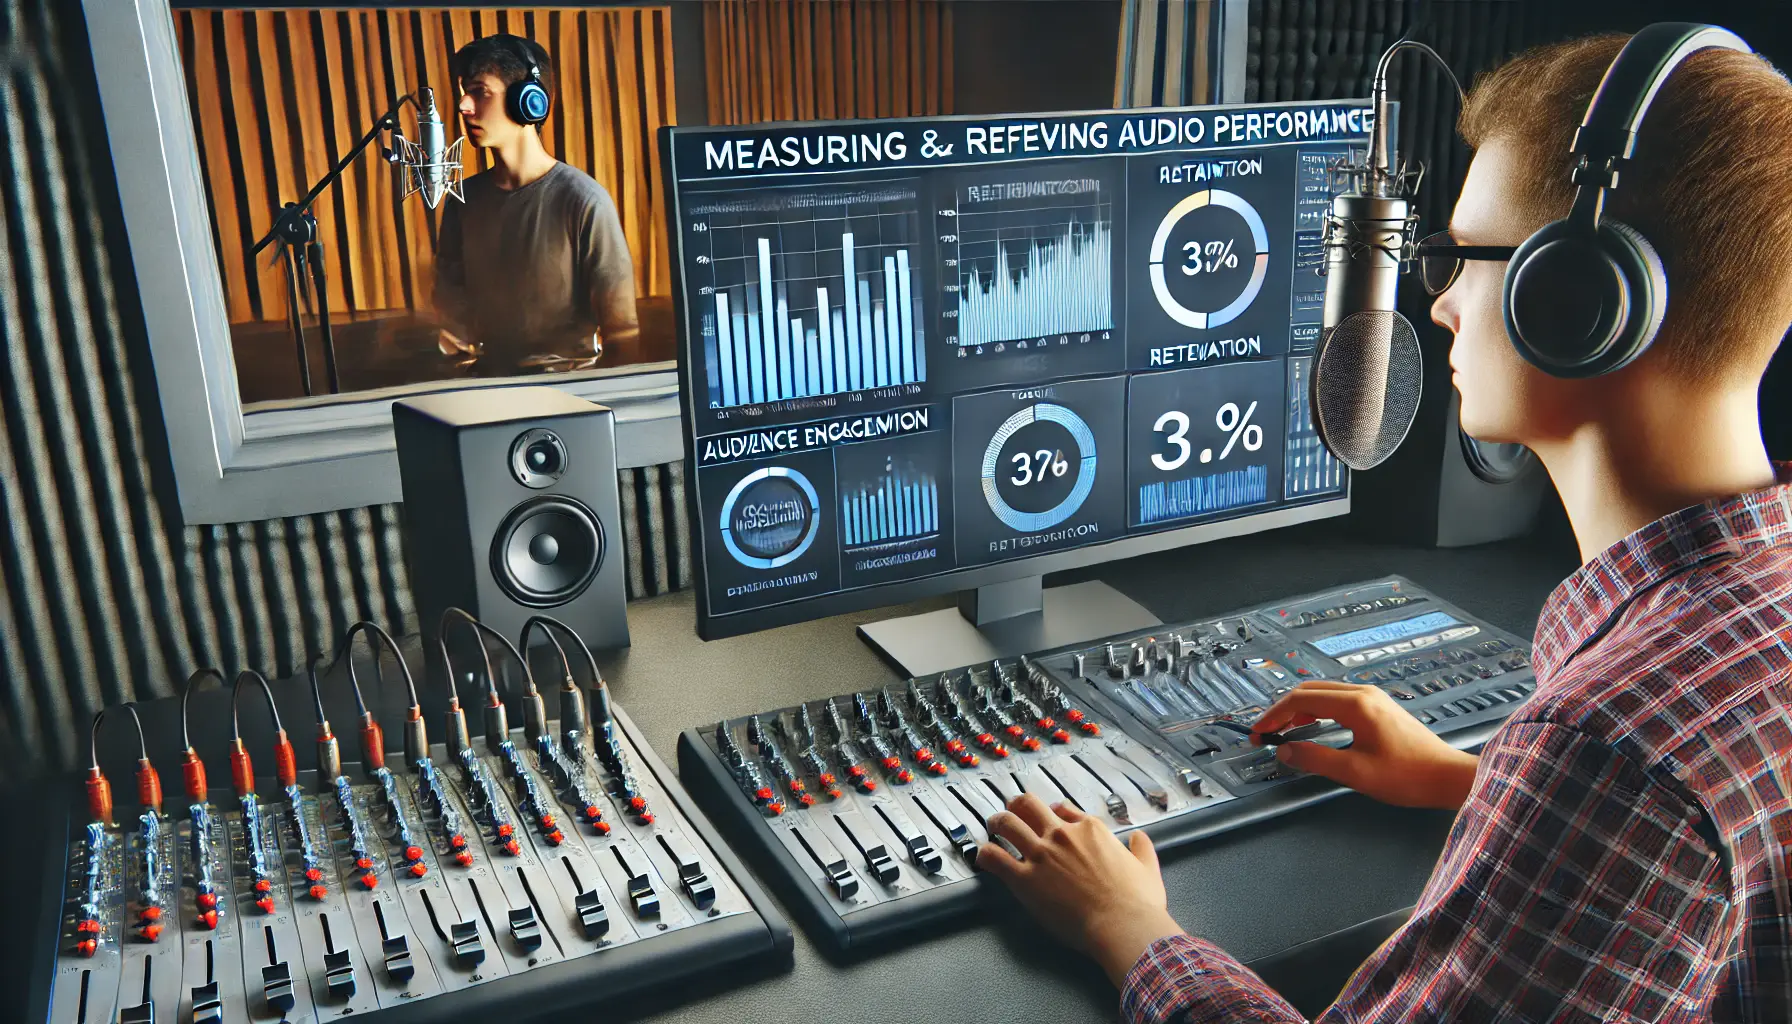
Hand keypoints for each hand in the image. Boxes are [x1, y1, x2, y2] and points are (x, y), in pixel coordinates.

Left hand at [977, 793, 1182, 986]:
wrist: (1122, 924)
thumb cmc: (1136, 901)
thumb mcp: (1147, 867)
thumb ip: (1142, 849)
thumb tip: (1140, 839)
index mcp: (1090, 829)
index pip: (1063, 809)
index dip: (1052, 812)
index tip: (1048, 817)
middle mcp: (1062, 835)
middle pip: (1028, 805)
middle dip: (1016, 806)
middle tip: (1010, 813)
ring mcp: (1041, 854)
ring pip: (1007, 823)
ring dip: (996, 823)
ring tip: (992, 827)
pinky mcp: (1025, 879)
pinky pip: (994, 857)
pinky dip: (984, 854)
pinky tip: (982, 856)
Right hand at [1251, 681, 1478, 808]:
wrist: (1448, 777)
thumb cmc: (1406, 777)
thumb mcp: (1355, 773)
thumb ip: (1315, 759)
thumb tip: (1284, 752)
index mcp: (1355, 705)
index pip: (1301, 700)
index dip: (1273, 716)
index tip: (1257, 733)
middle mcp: (1363, 693)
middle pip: (1310, 691)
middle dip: (1282, 710)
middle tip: (1265, 732)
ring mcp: (1373, 698)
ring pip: (1324, 694)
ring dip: (1299, 709)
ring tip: (1283, 731)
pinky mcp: (1379, 707)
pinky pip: (1338, 700)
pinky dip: (1317, 710)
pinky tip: (1312, 727)